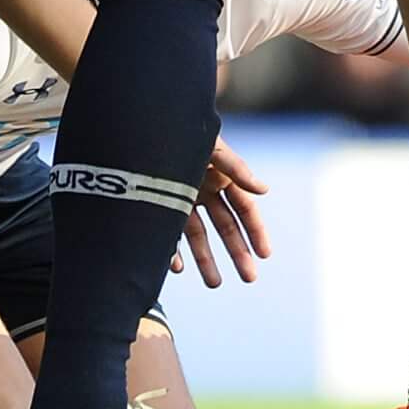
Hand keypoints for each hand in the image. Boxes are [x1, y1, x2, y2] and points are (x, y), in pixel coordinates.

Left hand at [173, 135, 272, 287]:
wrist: (142, 125)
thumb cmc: (181, 130)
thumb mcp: (211, 147)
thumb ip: (236, 169)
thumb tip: (265, 190)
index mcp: (221, 177)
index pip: (245, 209)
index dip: (256, 231)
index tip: (265, 255)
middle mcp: (204, 191)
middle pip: (226, 227)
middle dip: (238, 252)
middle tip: (250, 278)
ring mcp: (181, 199)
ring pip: (199, 236)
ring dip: (206, 259)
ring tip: (215, 283)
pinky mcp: (158, 205)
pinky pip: (168, 234)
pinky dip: (173, 251)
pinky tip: (178, 268)